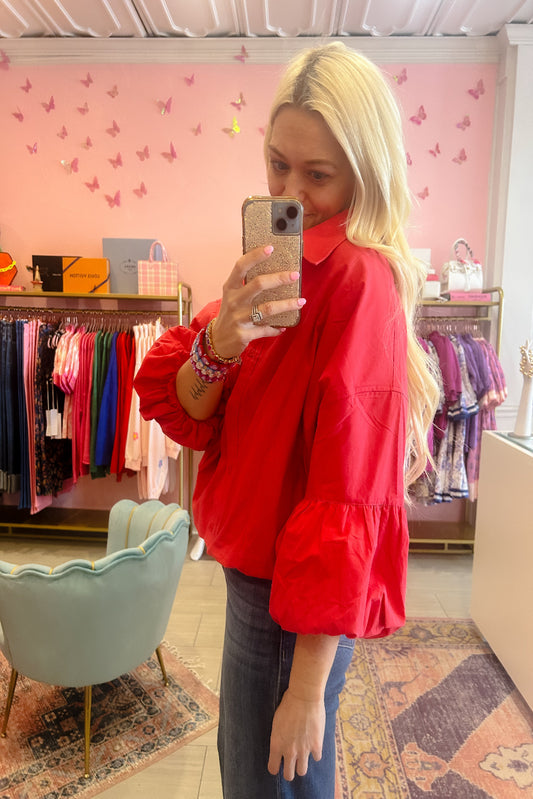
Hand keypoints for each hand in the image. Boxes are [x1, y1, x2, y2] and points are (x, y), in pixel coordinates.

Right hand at [210, 245, 303, 359]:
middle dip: (279, 278)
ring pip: (267, 308)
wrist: (217, 340)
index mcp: (230, 288)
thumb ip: (247, 285)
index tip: (271, 248)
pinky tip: (284, 326)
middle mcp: (233, 301)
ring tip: (301, 301)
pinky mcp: (243, 334)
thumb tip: (276, 271)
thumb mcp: (233, 296)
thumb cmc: (231, 313)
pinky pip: (265, 330)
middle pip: (258, 284)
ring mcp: (238, 318)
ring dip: (287, 304)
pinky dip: (276, 328)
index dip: (255, 256)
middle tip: (295, 275)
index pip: (241, 266)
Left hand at [267, 688, 325, 780]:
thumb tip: (281, 744)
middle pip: (288, 775)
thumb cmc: (288, 704)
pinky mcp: (316, 745)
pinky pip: (316, 758)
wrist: (304, 697)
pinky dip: (315, 753)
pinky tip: (313, 744)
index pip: (273, 768)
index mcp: (276, 744)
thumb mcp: (277, 722)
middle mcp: (289, 751)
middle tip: (291, 762)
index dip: (275, 766)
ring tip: (302, 756)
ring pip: (302, 771)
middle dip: (289, 771)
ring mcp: (303, 750)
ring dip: (302, 765)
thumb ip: (279, 737)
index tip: (278, 763)